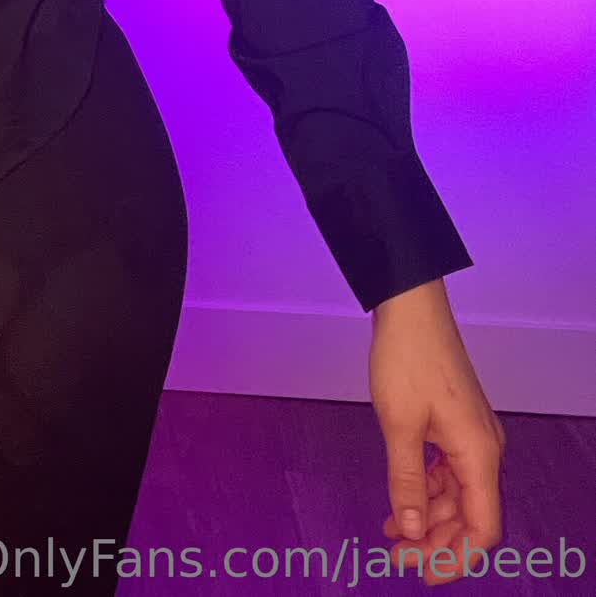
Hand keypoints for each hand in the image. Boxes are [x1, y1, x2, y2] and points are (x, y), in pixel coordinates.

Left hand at [369, 278, 505, 584]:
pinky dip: (426, 489)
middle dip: (437, 541)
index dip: (457, 559)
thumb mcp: (399, 425)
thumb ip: (406, 481)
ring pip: (458, 495)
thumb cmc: (407, 359)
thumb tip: (411, 531)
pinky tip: (399, 499)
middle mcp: (485, 450)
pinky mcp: (457, 423)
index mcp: (479, 455)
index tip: (423, 573)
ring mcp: (472, 436)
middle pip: (470, 515)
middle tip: (396, 556)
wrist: (411, 307)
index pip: (483, 528)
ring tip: (391, 531)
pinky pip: (448, 471)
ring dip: (428, 517)